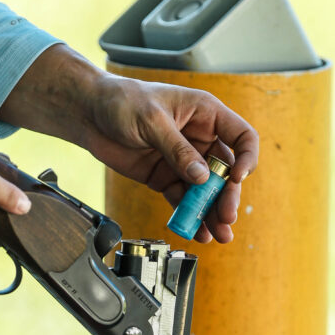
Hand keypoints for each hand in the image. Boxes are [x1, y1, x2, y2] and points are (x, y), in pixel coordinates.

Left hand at [79, 73, 257, 242]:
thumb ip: (177, 149)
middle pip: (225, 171)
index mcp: (205, 114)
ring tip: (217, 234)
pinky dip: (189, 215)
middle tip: (226, 217)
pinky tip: (195, 231)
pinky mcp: (165, 177)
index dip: (246, 158)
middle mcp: (199, 138)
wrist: (88, 112)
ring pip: (206, 190)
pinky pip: (183, 199)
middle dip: (227, 195)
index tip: (236, 177)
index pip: (241, 136)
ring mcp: (182, 160)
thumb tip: (202, 176)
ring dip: (212, 212)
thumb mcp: (152, 120)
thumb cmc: (121, 100)